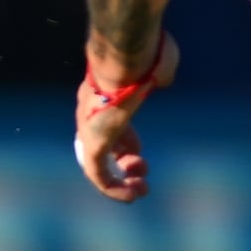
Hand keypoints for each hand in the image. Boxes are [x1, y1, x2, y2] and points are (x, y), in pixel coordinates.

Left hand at [74, 31, 175, 201]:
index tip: (139, 151)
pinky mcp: (93, 144)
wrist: (125, 56)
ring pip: (98, 164)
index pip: (109, 125)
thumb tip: (162, 78)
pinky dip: (115, 189)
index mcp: (103, 94)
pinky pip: (99, 176)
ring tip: (140, 188)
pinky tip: (134, 195)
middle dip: (123, 162)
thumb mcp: (157, 63)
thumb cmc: (144, 56)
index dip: (125, 142)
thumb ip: (159, 72)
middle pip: (101, 146)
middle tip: (141, 169)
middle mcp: (90, 113)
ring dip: (120, 180)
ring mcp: (89, 128)